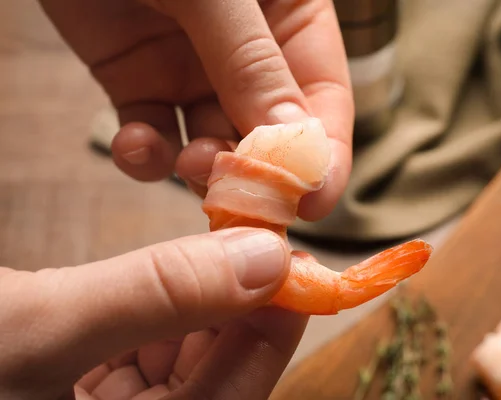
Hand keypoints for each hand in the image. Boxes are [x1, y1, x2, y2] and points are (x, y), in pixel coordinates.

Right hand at [0, 227, 306, 399]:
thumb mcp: (34, 331)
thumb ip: (154, 296)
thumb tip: (264, 257)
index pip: (235, 392)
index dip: (274, 322)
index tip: (294, 257)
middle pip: (217, 374)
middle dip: (239, 302)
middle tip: (258, 232)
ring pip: (187, 356)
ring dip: (205, 298)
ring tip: (224, 239)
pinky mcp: (86, 387)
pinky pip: (149, 348)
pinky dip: (166, 306)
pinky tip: (177, 267)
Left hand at [40, 0, 353, 220]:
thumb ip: (252, 63)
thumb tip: (293, 147)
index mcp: (290, 17)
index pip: (324, 97)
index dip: (324, 155)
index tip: (313, 203)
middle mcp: (248, 53)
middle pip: (269, 132)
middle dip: (258, 171)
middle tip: (243, 198)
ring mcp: (193, 71)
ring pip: (212, 143)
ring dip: (203, 167)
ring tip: (191, 162)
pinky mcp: (138, 83)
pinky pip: (152, 134)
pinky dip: (145, 154)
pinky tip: (135, 144)